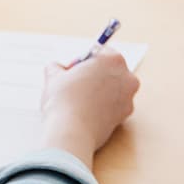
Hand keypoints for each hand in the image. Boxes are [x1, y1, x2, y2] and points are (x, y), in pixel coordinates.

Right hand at [41, 50, 139, 164]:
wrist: (71, 132)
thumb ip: (57, 68)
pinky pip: (113, 107)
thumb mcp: (54, 76)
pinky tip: (86, 112)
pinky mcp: (125, 117)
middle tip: (76, 84)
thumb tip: (56, 69)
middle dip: (95, 75)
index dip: (85, 61)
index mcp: (113, 60)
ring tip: (79, 100)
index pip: (102, 52)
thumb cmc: (64, 101)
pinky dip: (103, 108)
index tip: (74, 69)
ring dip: (100, 92)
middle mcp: (127, 77)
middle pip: (110, 70)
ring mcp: (128, 98)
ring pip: (113, 89)